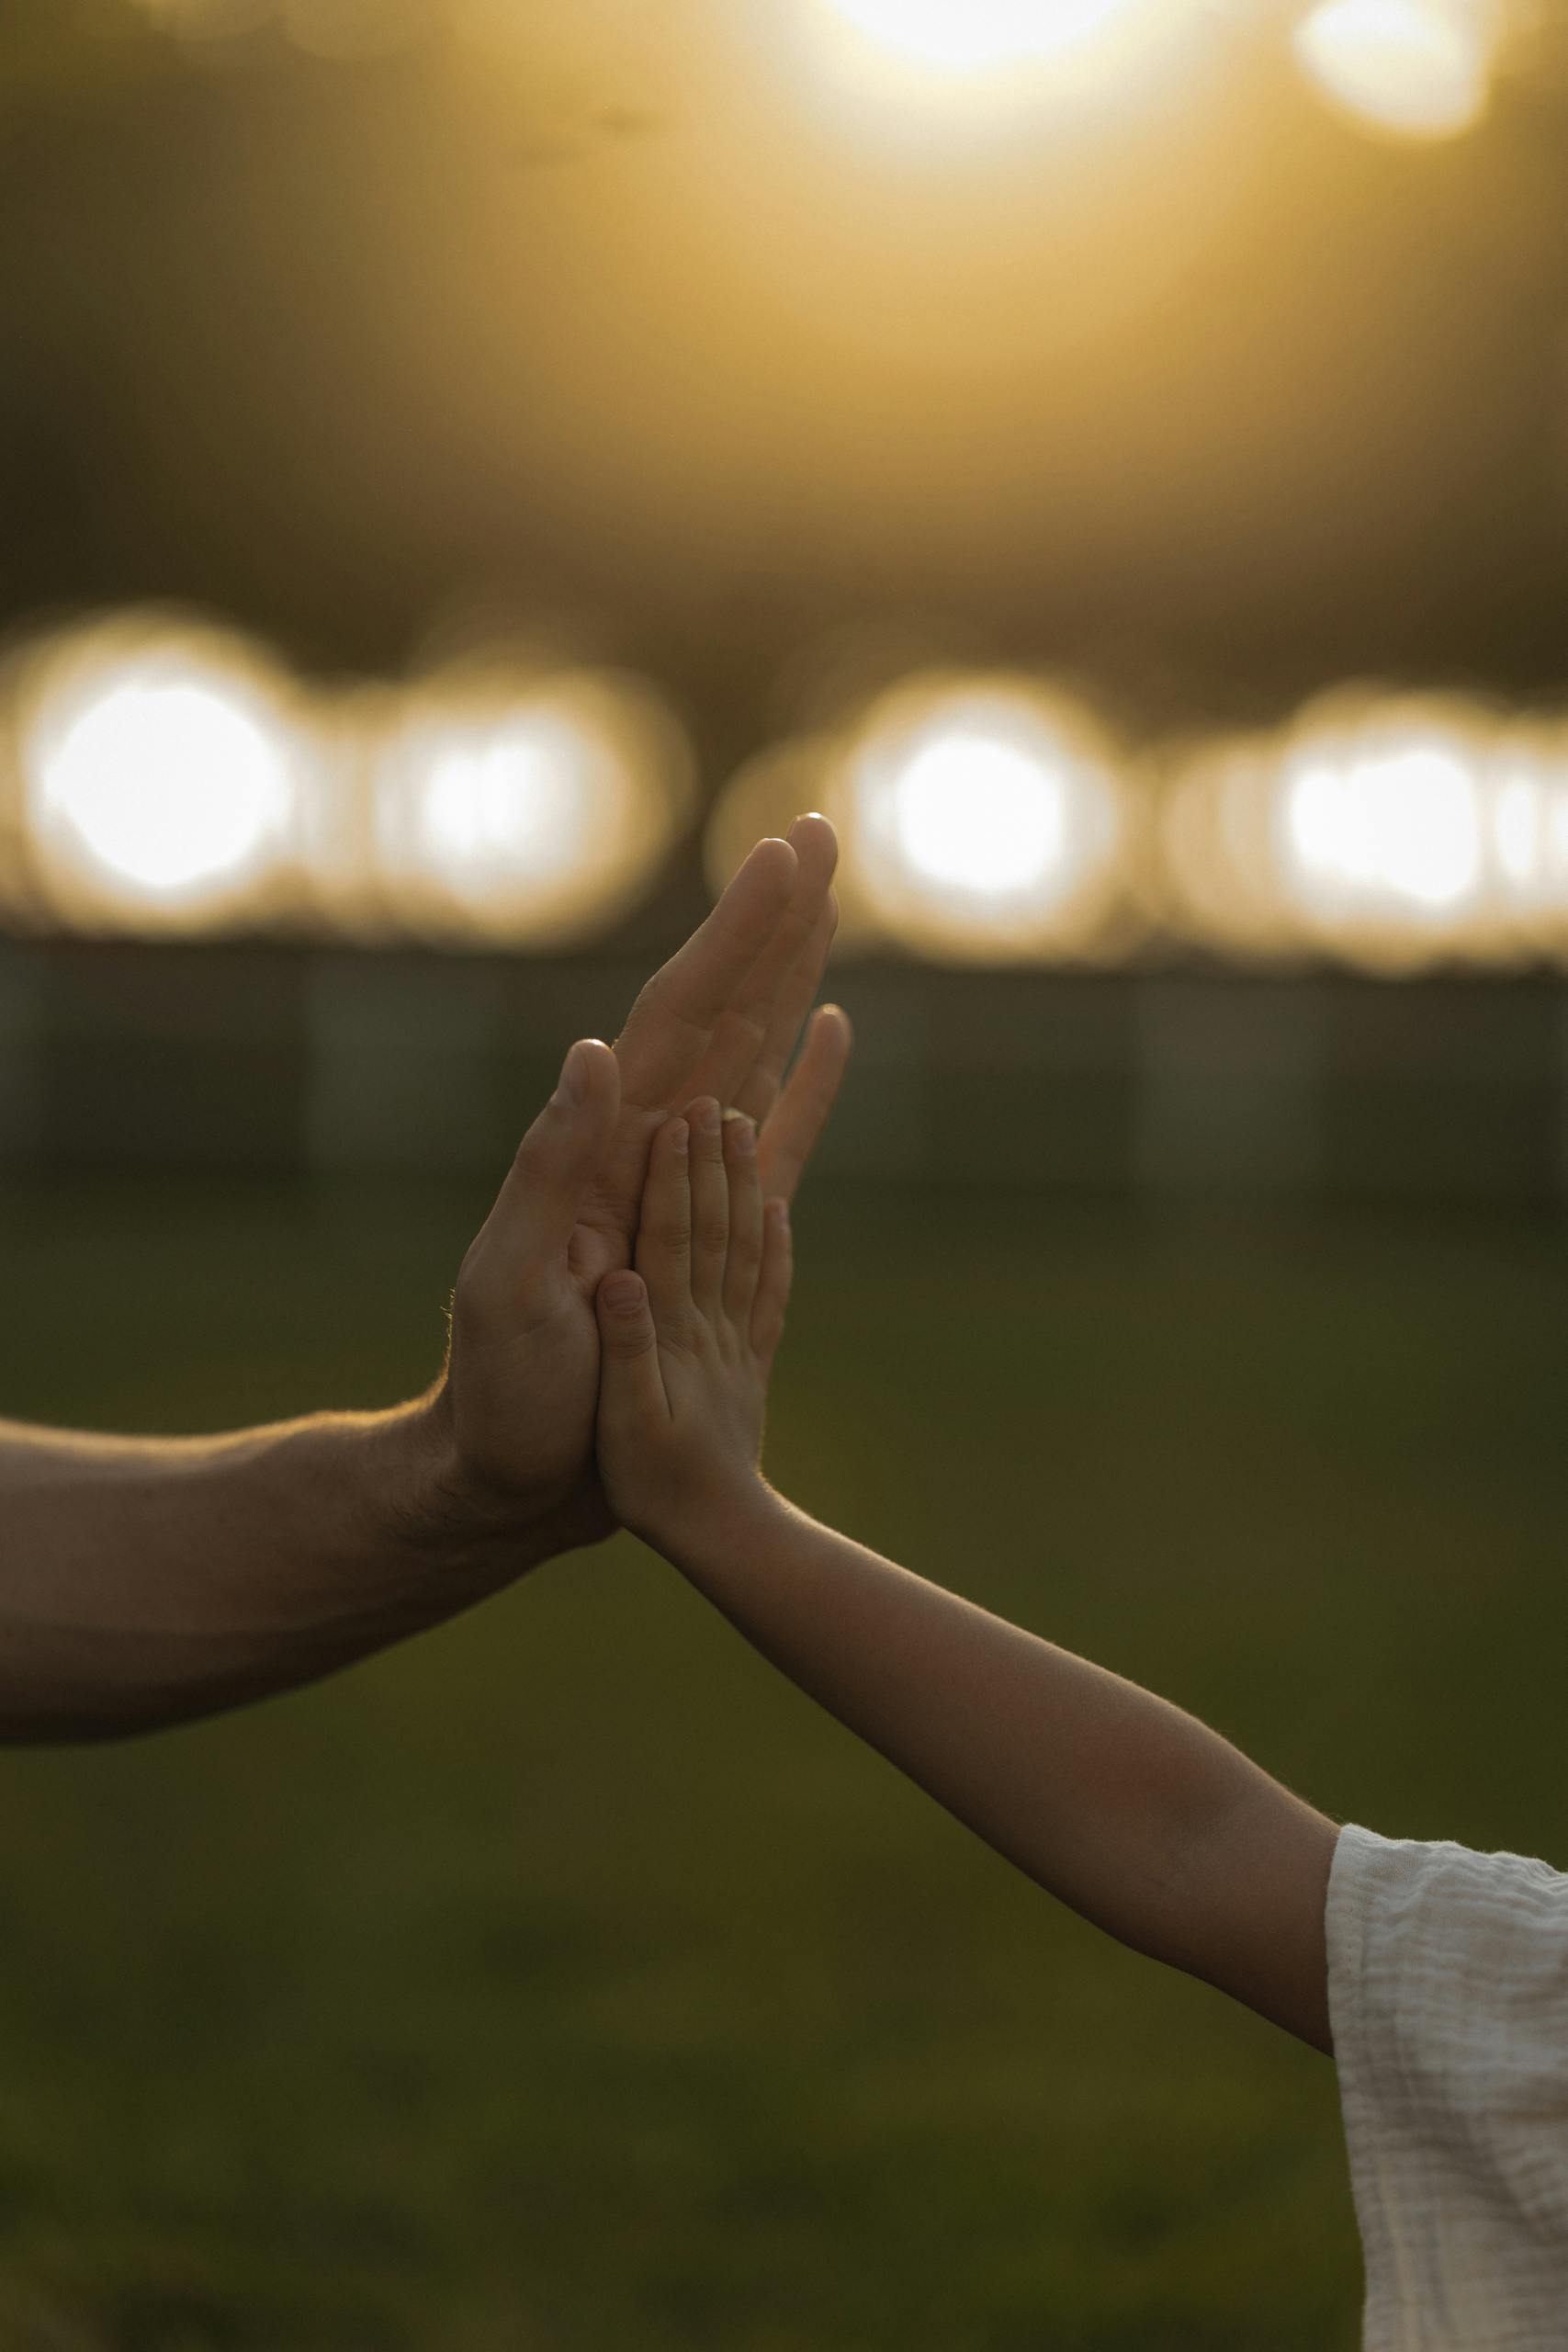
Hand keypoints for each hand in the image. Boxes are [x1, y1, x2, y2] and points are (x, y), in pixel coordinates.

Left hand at [430, 817, 849, 1554]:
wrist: (513, 1474)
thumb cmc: (502, 1392)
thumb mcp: (506, 1282)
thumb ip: (547, 1169)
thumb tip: (594, 1053)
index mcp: (602, 1145)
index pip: (677, 1015)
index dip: (732, 936)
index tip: (780, 860)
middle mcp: (645, 1144)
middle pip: (722, 1007)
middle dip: (769, 922)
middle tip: (818, 835)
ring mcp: (680, 1179)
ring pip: (751, 1050)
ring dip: (788, 972)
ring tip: (826, 899)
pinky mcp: (715, 1228)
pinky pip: (776, 1135)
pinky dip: (806, 1080)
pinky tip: (833, 1028)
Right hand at [592, 1095, 791, 1549]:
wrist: (721, 1536)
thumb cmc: (654, 1487)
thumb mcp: (623, 1424)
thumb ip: (624, 1349)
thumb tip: (619, 1278)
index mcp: (673, 1334)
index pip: (674, 1239)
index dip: (677, 1176)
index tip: (681, 1116)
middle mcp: (711, 1327)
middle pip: (717, 1229)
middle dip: (716, 1160)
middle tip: (719, 1096)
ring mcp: (736, 1343)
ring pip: (746, 1248)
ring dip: (746, 1185)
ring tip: (748, 1126)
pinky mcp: (749, 1365)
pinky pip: (768, 1295)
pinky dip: (776, 1248)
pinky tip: (780, 1212)